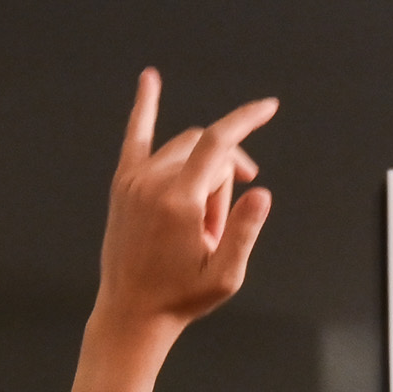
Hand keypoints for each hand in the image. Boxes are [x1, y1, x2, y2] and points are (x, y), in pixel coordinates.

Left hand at [94, 70, 277, 342]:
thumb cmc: (181, 297)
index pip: (219, 144)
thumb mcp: (226, 275)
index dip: (246, 120)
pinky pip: (136, 136)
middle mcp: (153, 183)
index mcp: (180, 202)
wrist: (132, 313)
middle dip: (227, 171)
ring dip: (203, 173)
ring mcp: (134, 181)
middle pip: (205, 149)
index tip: (269, 107)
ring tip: (200, 221)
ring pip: (183, 151)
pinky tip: (149, 78)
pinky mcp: (123, 185)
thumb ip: (244, 231)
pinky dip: (144, 107)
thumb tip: (261, 193)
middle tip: (228, 216)